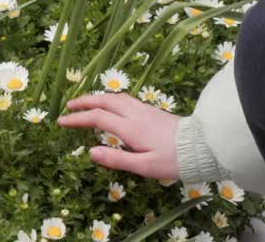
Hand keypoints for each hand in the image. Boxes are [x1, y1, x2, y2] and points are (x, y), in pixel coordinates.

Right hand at [57, 92, 180, 180]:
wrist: (203, 146)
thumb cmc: (174, 160)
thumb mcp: (145, 166)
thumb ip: (117, 159)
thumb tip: (91, 153)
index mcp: (131, 128)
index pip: (97, 118)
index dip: (78, 119)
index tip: (61, 121)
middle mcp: (136, 114)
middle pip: (105, 101)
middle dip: (84, 102)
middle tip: (68, 106)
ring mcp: (145, 110)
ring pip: (116, 97)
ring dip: (98, 98)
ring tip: (86, 103)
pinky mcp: (152, 111)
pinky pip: (125, 99)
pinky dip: (111, 99)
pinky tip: (112, 105)